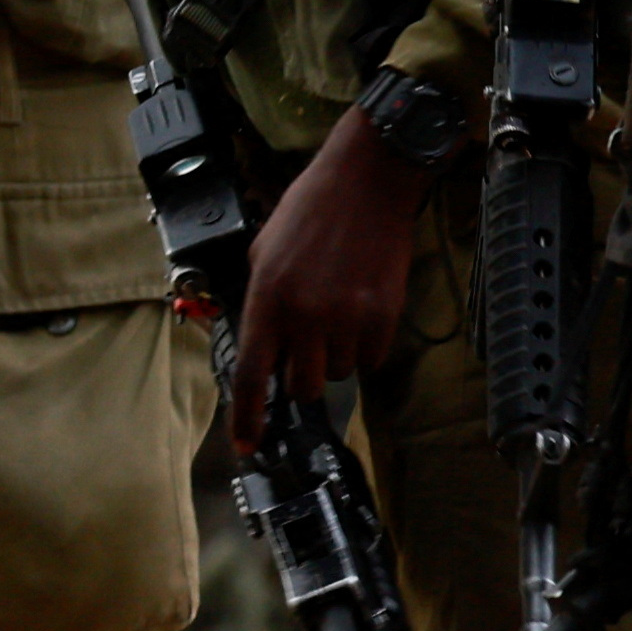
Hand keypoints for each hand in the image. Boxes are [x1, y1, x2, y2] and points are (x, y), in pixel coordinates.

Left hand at [230, 103, 428, 446]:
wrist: (366, 185)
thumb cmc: (309, 212)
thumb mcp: (263, 252)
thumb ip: (260, 302)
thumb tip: (261, 347)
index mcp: (266, 299)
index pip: (251, 374)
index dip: (247, 417)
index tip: (247, 445)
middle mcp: (305, 316)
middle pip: (300, 387)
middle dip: (299, 377)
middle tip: (304, 347)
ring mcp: (347, 319)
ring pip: (337, 373)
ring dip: (333, 355)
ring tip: (334, 311)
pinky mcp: (384, 317)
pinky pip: (371, 359)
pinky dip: (365, 347)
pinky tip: (360, 311)